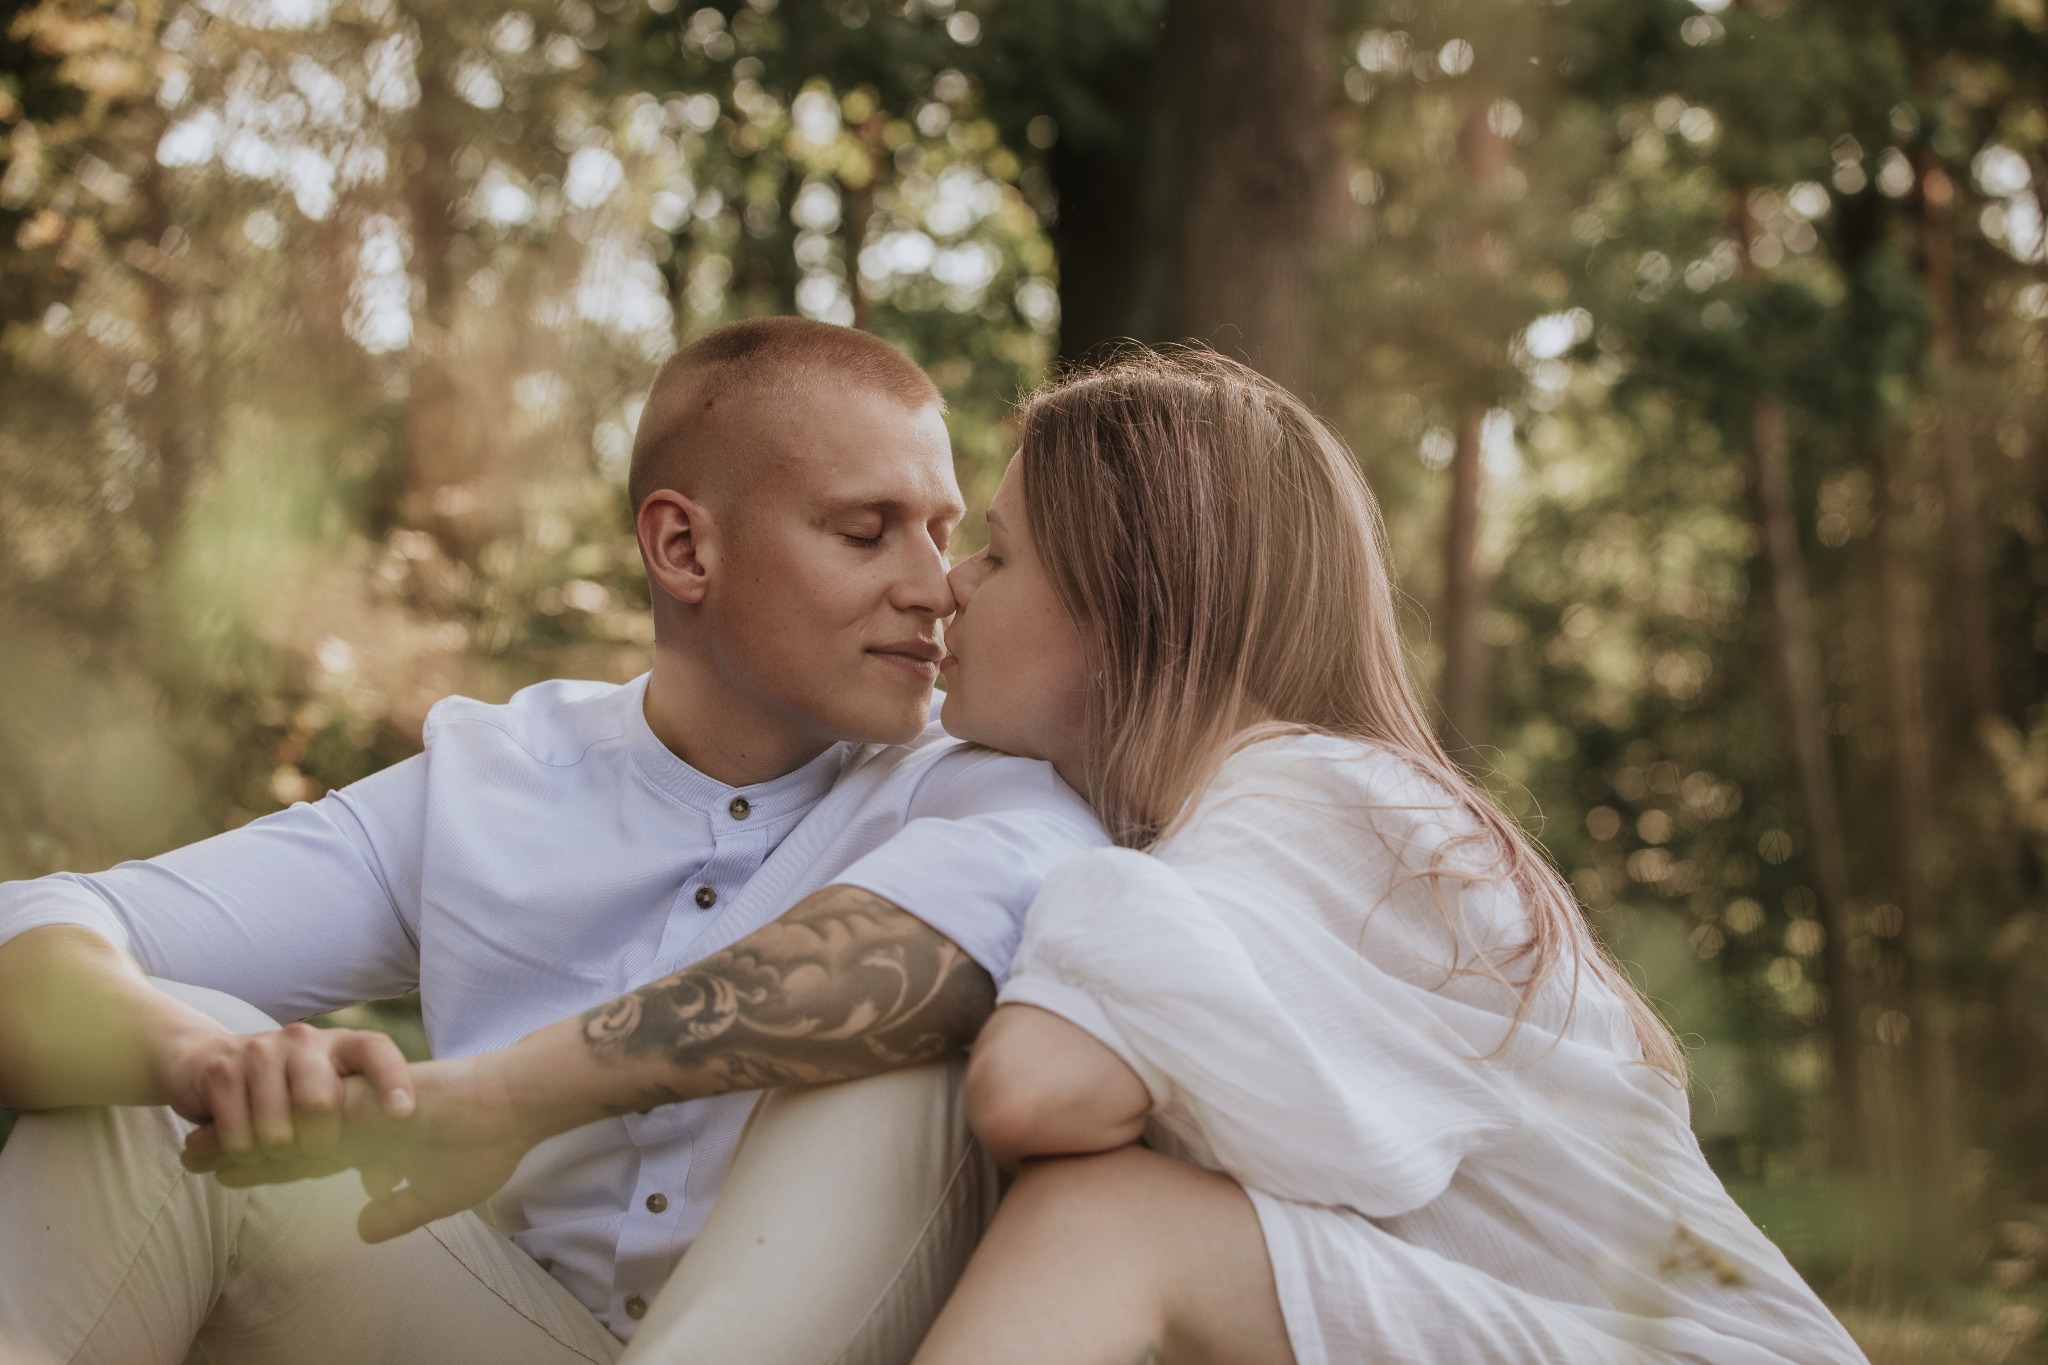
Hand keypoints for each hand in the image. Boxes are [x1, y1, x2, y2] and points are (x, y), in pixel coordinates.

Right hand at [156, 1021, 414, 1164]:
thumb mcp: (327, 1104)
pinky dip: (243, 1153)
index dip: (392, 1080)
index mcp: (340, 1045)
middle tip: (307, 1149)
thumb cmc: (286, 1095)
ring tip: (272, 1146)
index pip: (376, 1050)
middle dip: (316, 1144)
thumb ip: (361, 1136)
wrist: (205, 1063)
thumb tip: (384, 1186)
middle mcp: (304, 1040)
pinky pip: (238, 1134)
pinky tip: (243, 1144)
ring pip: (276, 1128)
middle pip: (319, 1104)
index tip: (403, 1114)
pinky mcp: (221, 1071)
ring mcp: (260, 1051)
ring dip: (276, 1154)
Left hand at [182, 1053, 540, 1243]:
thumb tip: (362, 1227)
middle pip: (286, 1134)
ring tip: (195, 1142)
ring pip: (290, 1118)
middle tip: (189, 1152)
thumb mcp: (436, 1194)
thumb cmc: (486, 1146)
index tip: (225, 1176)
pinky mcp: (375, 1098)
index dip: (266, 1168)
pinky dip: (282, 1121)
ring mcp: (363, 1108)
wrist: (516, 1107)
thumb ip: (398, 1210)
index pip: (308, 1158)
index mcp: (373, 1142)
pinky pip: (320, 1110)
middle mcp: (359, 1121)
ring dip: (241, 1131)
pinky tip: (245, 1131)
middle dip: (238, 1145)